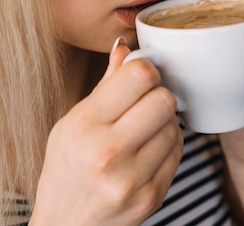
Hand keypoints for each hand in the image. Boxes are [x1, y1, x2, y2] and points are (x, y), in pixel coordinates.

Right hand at [31, 39, 182, 225]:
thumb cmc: (65, 170)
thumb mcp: (71, 123)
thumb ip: (104, 85)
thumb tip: (125, 46)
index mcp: (84, 126)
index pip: (139, 76)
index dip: (145, 69)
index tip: (140, 76)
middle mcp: (108, 153)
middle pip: (164, 99)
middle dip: (157, 94)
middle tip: (144, 102)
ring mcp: (133, 179)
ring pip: (175, 126)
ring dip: (164, 122)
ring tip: (144, 129)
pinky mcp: (153, 197)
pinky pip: (178, 154)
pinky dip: (168, 146)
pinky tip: (148, 149)